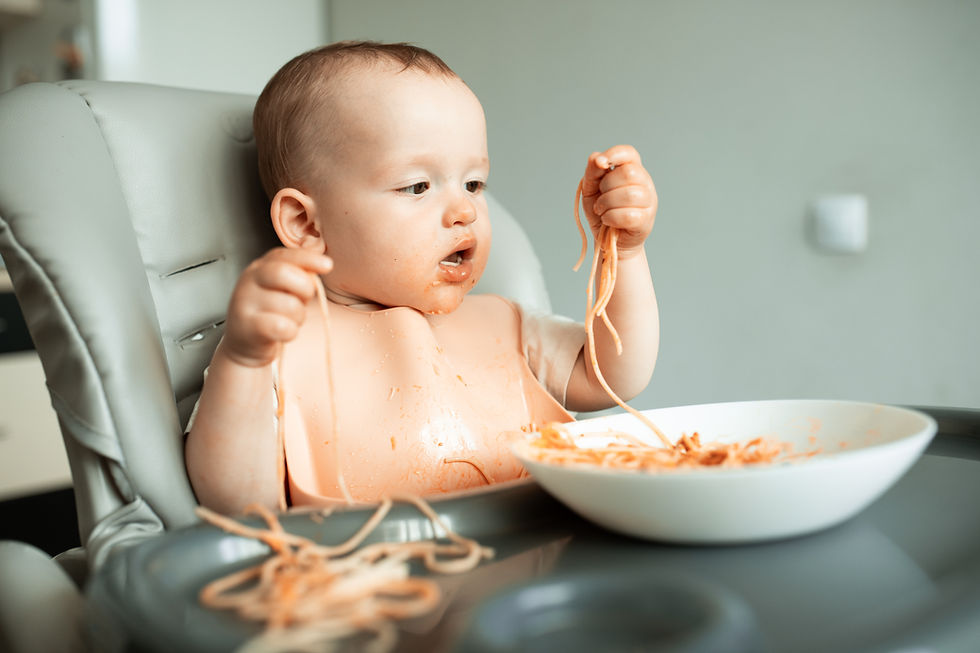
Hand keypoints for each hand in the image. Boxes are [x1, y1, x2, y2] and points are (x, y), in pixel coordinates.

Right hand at [222, 247, 332, 366]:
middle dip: (304, 289)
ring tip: (288, 320)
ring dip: (298, 317)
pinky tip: (282, 332)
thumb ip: (299, 275)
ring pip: (290, 305)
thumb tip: (321, 264)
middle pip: (284, 273)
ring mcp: (245, 303)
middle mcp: (249, 280)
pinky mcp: (247, 327)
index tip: (328, 265)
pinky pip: (283, 327)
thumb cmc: (270, 313)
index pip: (285, 256)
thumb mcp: (283, 289)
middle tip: (302, 301)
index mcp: (260, 267)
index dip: (308, 258)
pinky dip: (290, 332)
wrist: (245, 344)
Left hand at [580, 145, 657, 257]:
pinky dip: (611, 218)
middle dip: (606, 186)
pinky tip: (608, 220)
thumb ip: (592, 172)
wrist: (607, 240)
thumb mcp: (591, 189)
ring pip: (630, 194)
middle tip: (600, 199)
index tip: (600, 163)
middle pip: (628, 173)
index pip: (629, 153)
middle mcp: (645, 183)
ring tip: (601, 211)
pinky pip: (628, 215)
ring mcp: (649, 202)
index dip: (614, 154)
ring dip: (606, 204)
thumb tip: (596, 158)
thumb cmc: (602, 211)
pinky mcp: (646, 221)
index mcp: (632, 170)